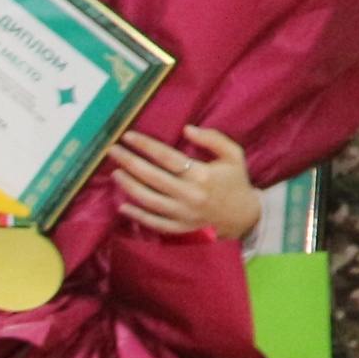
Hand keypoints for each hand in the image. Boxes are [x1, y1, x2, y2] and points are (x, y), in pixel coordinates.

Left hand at [110, 127, 259, 239]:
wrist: (246, 217)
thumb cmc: (237, 182)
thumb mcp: (234, 155)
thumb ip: (212, 139)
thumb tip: (186, 129)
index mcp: (202, 175)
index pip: (166, 157)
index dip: (145, 145)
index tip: (128, 136)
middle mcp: (189, 195)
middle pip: (152, 177)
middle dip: (129, 162)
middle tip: (113, 151)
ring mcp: (183, 214)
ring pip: (149, 200)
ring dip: (129, 186)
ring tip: (116, 173)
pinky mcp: (180, 229)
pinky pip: (154, 222)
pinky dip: (137, 215)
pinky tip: (123, 205)